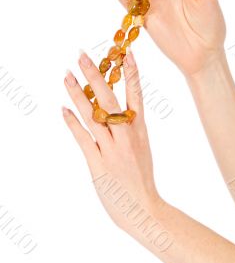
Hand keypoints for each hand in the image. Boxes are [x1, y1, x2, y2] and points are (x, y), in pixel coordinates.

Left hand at [62, 50, 161, 231]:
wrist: (143, 208)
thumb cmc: (141, 176)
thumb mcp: (141, 146)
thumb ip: (128, 126)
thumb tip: (111, 108)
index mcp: (139, 129)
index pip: (136, 95)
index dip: (131, 73)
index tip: (126, 53)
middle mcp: (126, 136)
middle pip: (109, 100)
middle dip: (95, 75)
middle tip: (82, 55)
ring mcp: (112, 149)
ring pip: (93, 115)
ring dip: (78, 94)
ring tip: (66, 75)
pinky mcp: (98, 164)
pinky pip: (83, 139)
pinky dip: (72, 122)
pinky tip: (63, 108)